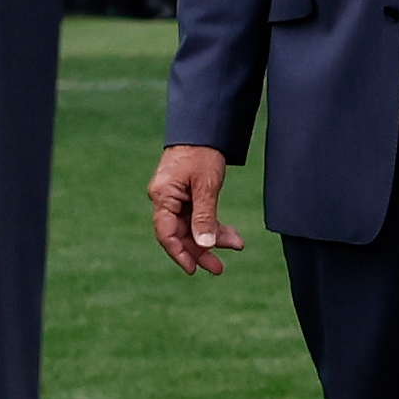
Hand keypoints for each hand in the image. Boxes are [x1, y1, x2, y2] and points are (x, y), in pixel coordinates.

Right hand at [148, 145, 242, 274]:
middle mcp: (165, 199)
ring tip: (236, 246)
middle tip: (218, 269)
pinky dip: (214, 225)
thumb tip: (205, 245)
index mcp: (163, 196)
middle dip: (201, 251)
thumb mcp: (206, 186)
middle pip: (180, 233)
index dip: (180, 253)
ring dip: (212, 238)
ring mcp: (176, 197)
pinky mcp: (188, 194)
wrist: (205, 129)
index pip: (166, 233)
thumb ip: (204, 216)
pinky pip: (198, 216)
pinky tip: (231, 236)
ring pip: (192, 226)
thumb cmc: (202, 153)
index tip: (194, 269)